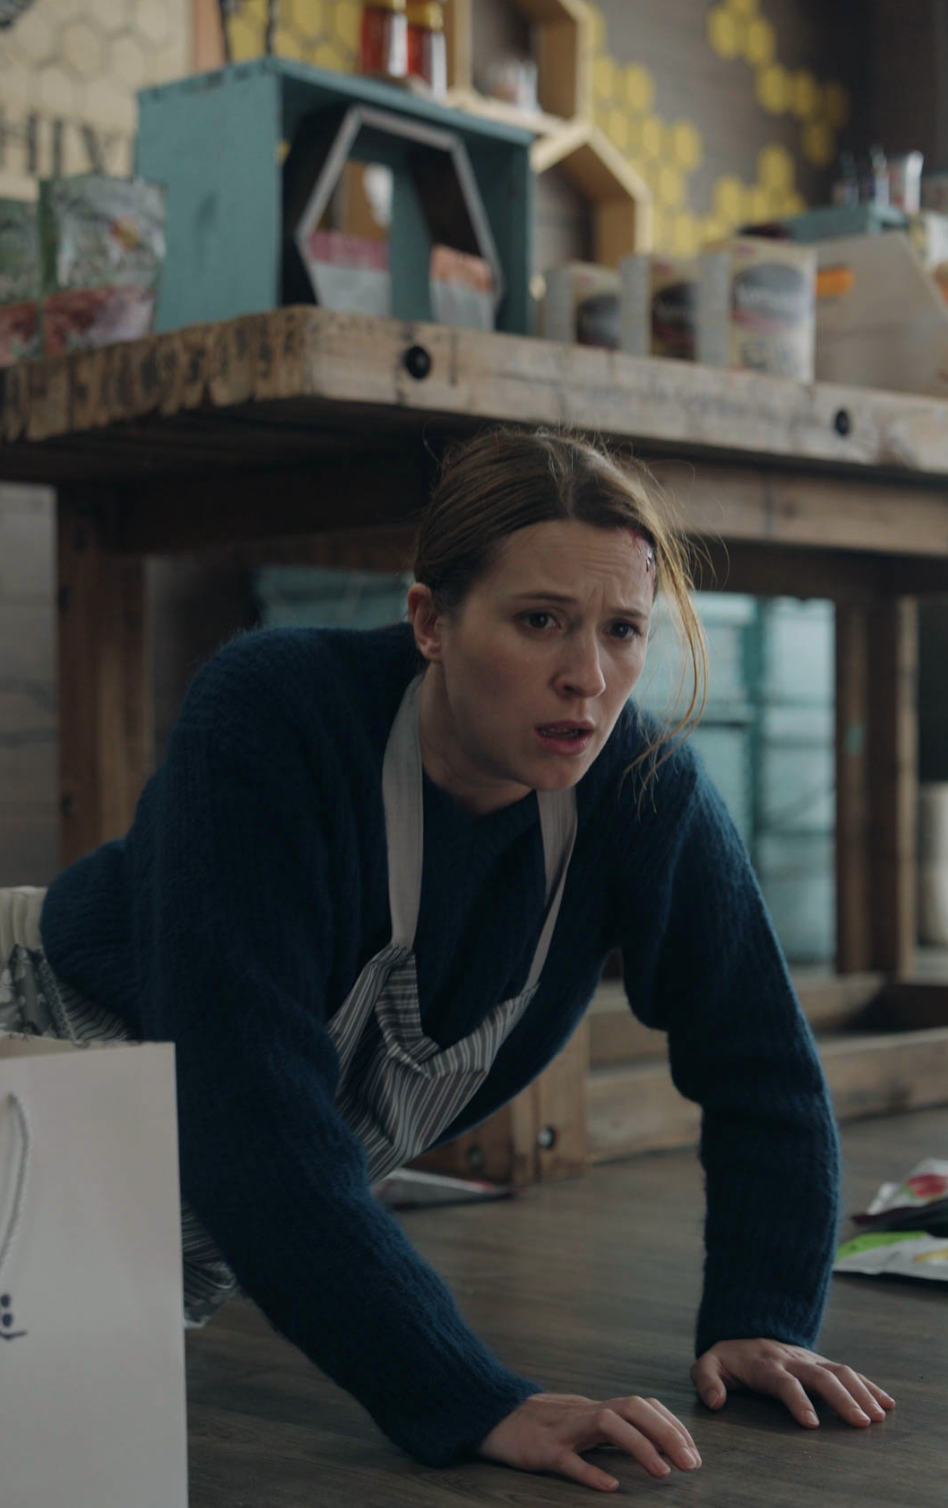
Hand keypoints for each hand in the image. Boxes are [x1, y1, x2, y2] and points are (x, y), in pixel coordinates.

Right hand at [477, 1391, 701, 1492]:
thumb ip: (608, 1431)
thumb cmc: (538, 1425)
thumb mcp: (578, 1423)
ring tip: (663, 1473)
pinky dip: (590, 1471)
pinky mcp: (541, 1450)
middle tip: (691, 1463)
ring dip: (639, 1446)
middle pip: (633, 1408)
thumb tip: (647, 1444)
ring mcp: (563, 1429)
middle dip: (667, 1432)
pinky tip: (610, 1486)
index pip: (642, 1405)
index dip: (671, 1425)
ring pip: (606, 1425)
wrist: (490, 1415)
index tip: (694, 1451)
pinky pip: (567, 1459)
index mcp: (595, 1408)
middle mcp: (584, 1413)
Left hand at [691, 1338, 895, 1427]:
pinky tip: (886, 1403)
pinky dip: (869, 1385)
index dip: (798, 1401)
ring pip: (840, 1371)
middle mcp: (793, 1360)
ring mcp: (810, 1359)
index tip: (812, 1424)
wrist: (745, 1328)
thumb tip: (715, 1402)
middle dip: (842, 1399)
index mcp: (766, 1365)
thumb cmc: (728, 1357)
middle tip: (861, 1422)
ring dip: (861, 1392)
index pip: (784, 1382)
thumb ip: (706, 1379)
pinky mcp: (822, 1362)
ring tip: (878, 1415)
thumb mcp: (708, 1364)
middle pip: (821, 1376)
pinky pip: (849, 1371)